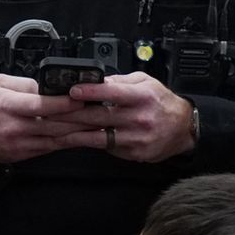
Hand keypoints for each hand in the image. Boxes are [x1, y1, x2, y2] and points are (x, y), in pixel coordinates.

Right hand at [0, 74, 99, 163]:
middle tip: (103, 112)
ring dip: (82, 134)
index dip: (64, 102)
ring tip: (102, 127)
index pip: (41, 105)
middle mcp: (15, 126)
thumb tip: (48, 85)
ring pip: (57, 138)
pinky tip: (85, 138)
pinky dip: (69, 143)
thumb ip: (23, 84)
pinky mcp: (24, 154)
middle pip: (55, 123)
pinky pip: (51, 148)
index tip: (84, 97)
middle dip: (82, 118)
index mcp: (7, 105)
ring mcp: (20, 143)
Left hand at [63, 72, 196, 161]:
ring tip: (54, 130)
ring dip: (73, 134)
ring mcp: (136, 138)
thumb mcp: (145, 82)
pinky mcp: (134, 153)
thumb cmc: (162, 102)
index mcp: (142, 97)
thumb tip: (95, 80)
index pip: (112, 93)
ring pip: (98, 137)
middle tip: (49, 112)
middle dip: (71, 115)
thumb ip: (120, 81)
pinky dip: (89, 143)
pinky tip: (73, 140)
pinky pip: (107, 148)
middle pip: (99, 117)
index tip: (71, 91)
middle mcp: (139, 118)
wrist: (185, 129)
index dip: (90, 92)